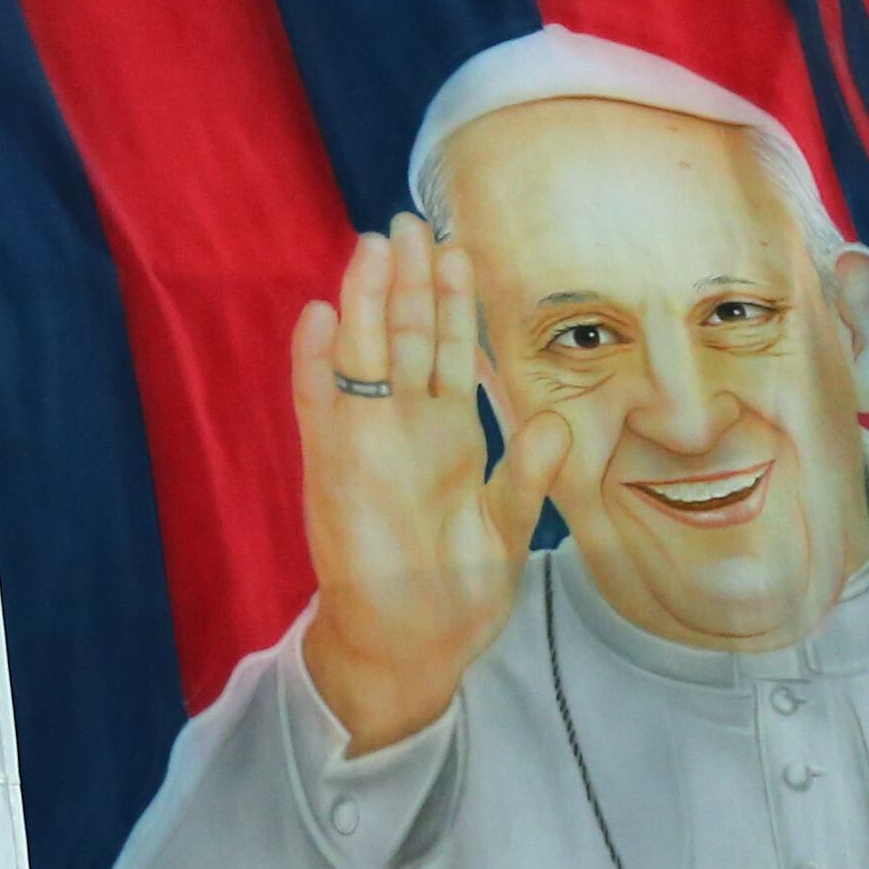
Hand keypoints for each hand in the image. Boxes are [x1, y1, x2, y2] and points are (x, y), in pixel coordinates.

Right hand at [290, 217, 571, 753]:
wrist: (409, 646)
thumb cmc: (455, 591)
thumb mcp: (508, 527)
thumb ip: (529, 472)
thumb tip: (552, 419)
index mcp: (446, 434)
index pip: (450, 350)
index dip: (453, 301)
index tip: (458, 249)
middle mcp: (401, 427)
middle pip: (404, 336)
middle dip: (407, 280)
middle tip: (408, 221)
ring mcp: (361, 442)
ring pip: (363, 356)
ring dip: (365, 302)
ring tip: (370, 247)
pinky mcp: (329, 469)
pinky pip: (318, 406)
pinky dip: (316, 363)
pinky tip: (321, 317)